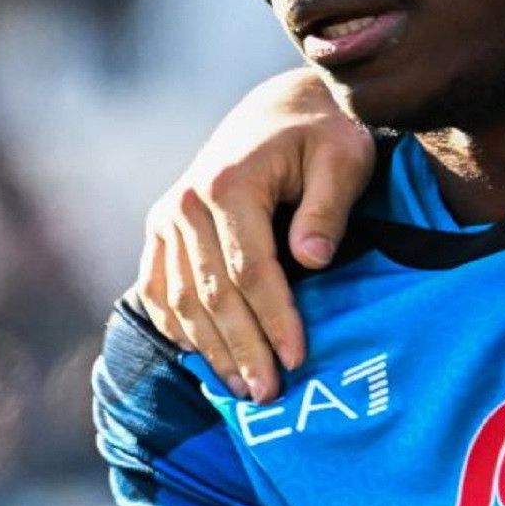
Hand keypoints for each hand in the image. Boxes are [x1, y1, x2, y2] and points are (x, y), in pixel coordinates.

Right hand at [133, 68, 374, 401]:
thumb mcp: (343, 159)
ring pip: (182, 300)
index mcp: (228, 184)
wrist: (281, 111)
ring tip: (243, 389)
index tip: (298, 359)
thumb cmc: (323, 136)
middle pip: (211, 294)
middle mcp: (185, 203)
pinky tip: (207, 360)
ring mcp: (166, 219)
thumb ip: (328, 208)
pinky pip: (160, 291)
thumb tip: (311, 260)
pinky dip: (180, 329)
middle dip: (242, 349)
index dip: (273, 318)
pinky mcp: (161, 232)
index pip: (249, 269)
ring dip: (211, 350)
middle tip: (268, 394)